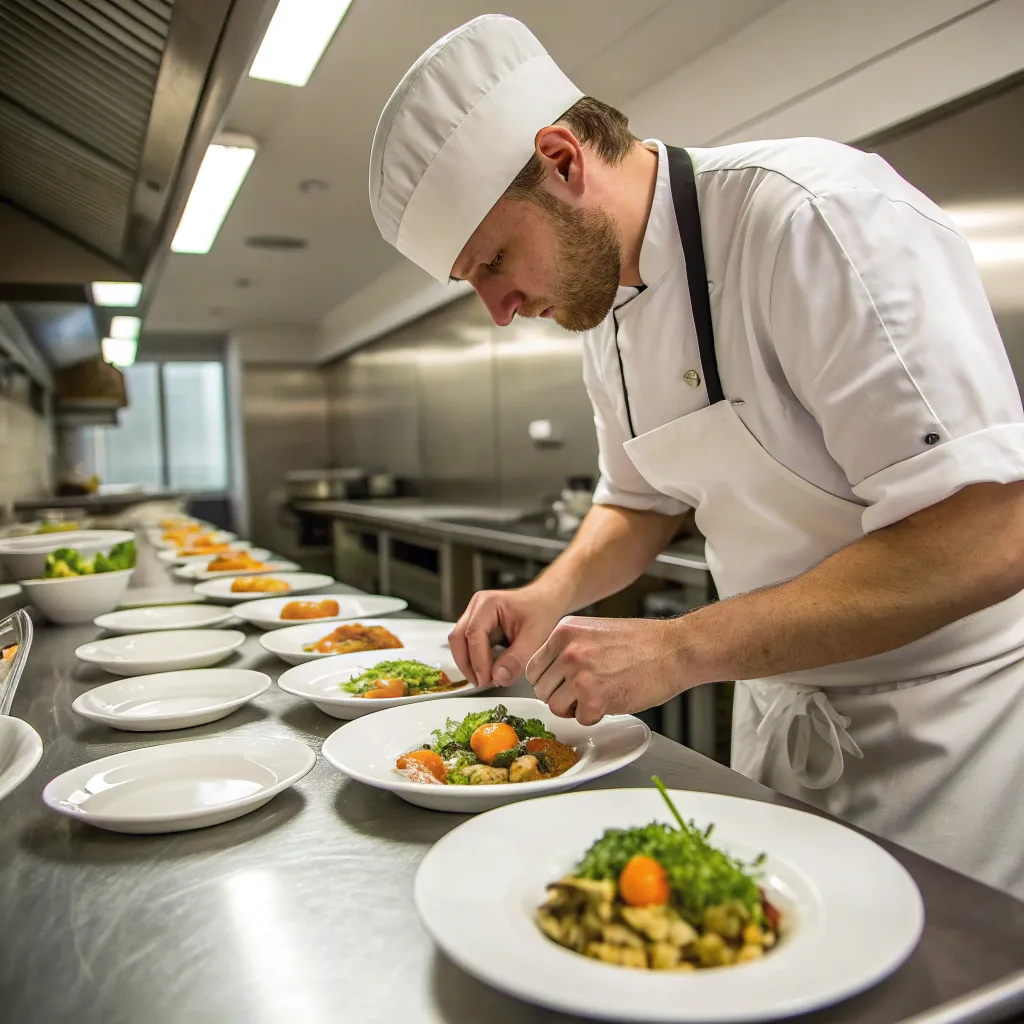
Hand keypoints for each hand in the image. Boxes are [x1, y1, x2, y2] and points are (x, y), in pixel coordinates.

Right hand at [449, 583, 567, 687]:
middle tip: (483, 683)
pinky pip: (468, 646)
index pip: (474, 635)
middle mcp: (476, 607)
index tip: (487, 680)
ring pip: (460, 644)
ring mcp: (475, 616)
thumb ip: (517, 658)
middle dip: (467, 664)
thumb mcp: (535, 636)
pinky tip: (487, 672)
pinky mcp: (478, 626)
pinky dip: (475, 661)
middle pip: (458, 639)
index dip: (478, 661)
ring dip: (469, 664)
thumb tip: (498, 678)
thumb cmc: (542, 611)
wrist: (547, 601)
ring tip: (486, 680)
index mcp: (488, 604)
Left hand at [526, 616, 696, 724]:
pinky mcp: (595, 697)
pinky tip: (611, 701)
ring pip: (556, 707)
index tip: (561, 685)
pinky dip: (595, 716)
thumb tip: (550, 673)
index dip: (547, 681)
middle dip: (560, 696)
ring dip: (575, 708)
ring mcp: (579, 673)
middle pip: (541, 689)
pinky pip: (581, 719)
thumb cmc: (642, 642)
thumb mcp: (594, 631)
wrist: (674, 649)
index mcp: (564, 631)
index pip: (533, 667)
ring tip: (598, 696)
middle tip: (584, 693)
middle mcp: (567, 650)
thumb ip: (568, 647)